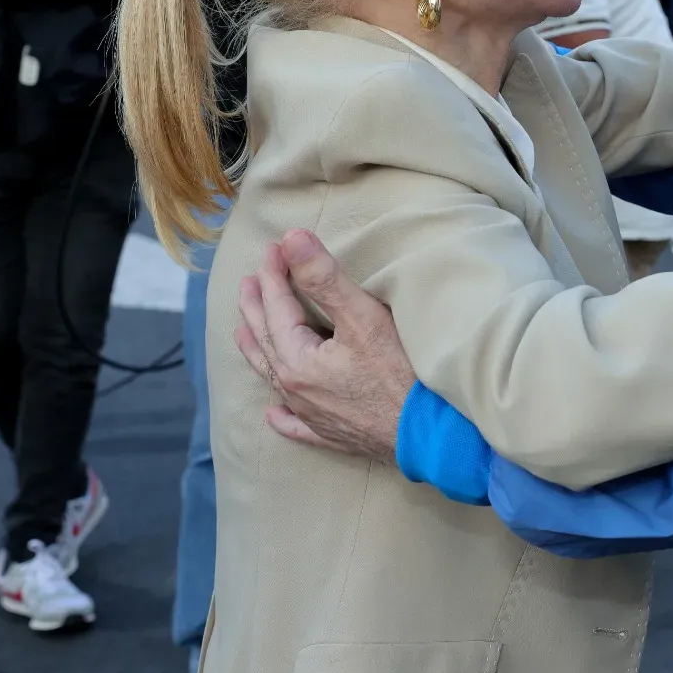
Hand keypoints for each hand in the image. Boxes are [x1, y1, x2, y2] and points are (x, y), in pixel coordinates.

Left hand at [236, 229, 416, 458]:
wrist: (429, 433)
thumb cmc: (400, 373)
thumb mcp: (361, 317)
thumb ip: (323, 277)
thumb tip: (291, 238)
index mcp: (297, 360)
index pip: (278, 307)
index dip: (274, 274)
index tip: (273, 247)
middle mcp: (296, 389)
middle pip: (267, 340)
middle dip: (257, 306)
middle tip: (249, 281)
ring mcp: (312, 415)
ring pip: (274, 378)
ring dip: (258, 350)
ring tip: (243, 332)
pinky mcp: (332, 434)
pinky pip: (296, 425)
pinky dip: (283, 417)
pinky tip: (274, 415)